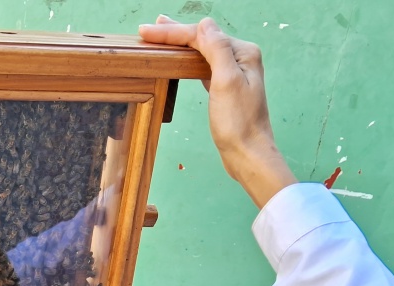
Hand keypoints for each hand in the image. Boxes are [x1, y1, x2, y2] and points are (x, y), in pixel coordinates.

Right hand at [139, 16, 296, 208]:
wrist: (248, 153)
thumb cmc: (238, 122)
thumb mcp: (226, 82)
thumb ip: (217, 50)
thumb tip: (204, 24)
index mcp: (242, 52)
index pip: (201, 35)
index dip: (173, 32)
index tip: (146, 31)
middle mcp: (240, 58)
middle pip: (202, 39)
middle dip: (175, 33)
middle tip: (149, 28)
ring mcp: (233, 72)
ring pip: (201, 51)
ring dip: (181, 43)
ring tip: (162, 36)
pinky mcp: (226, 87)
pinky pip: (203, 65)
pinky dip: (188, 59)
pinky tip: (182, 58)